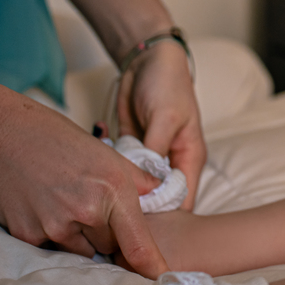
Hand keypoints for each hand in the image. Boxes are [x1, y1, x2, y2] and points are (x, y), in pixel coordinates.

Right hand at [0, 80, 169, 277]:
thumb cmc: (56, 137)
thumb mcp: (106, 153)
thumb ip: (138, 180)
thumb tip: (163, 193)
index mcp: (113, 190)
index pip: (138, 245)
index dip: (152, 269)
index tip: (164, 284)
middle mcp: (86, 212)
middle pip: (109, 247)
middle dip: (105, 234)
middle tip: (88, 206)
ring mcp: (55, 226)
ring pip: (80, 251)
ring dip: (77, 237)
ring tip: (63, 203)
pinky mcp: (27, 235)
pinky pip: (50, 249)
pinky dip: (50, 235)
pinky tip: (41, 207)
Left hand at [116, 38, 205, 209]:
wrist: (147, 60)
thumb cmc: (167, 84)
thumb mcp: (165, 117)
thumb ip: (156, 150)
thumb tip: (146, 185)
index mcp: (189, 159)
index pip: (182, 200)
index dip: (164, 216)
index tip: (137, 224)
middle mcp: (170, 163)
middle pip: (158, 199)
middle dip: (136, 207)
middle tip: (110, 212)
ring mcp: (149, 158)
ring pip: (135, 187)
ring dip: (119, 188)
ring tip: (99, 190)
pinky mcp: (131, 150)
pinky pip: (119, 168)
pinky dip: (108, 167)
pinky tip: (96, 161)